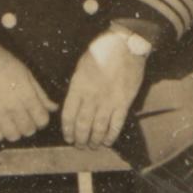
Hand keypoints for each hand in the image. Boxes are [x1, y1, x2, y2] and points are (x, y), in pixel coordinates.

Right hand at [0, 42, 56, 143]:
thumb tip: (53, 108)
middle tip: (24, 119)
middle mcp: (13, 107)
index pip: (42, 120)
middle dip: (30, 126)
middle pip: (29, 130)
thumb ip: (41, 94)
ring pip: (13, 136)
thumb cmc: (6, 64)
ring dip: (15, 132)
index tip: (37, 116)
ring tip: (12, 123)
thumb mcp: (27, 74)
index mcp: (26, 95)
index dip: (42, 120)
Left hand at [61, 31, 151, 149]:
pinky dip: (111, 135)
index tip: (68, 137)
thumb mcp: (81, 67)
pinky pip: (116, 124)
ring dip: (94, 140)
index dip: (67, 130)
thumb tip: (73, 102)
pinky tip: (108, 142)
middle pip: (83, 125)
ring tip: (92, 146)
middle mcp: (92, 97)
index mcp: (78, 87)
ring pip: (98, 128)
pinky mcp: (123, 103)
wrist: (125, 46)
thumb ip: (76, 86)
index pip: (69, 115)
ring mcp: (108, 101)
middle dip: (80, 139)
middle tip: (80, 146)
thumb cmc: (101, 52)